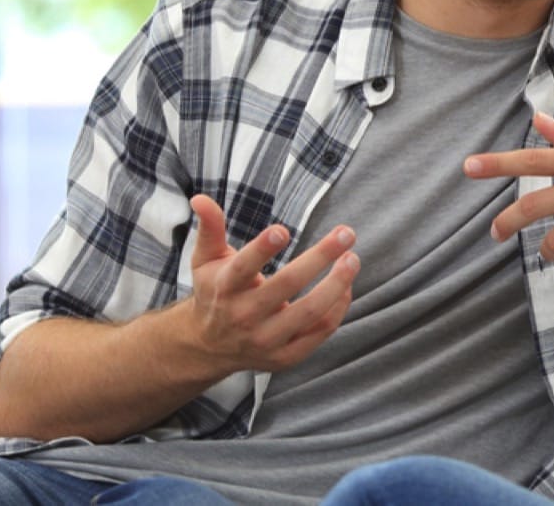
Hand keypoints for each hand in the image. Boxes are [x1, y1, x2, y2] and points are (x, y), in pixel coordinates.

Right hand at [184, 194, 358, 373]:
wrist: (207, 347)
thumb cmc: (215, 292)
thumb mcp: (205, 260)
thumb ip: (210, 228)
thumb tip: (201, 197)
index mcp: (224, 287)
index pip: (243, 268)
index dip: (262, 249)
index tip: (282, 230)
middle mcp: (244, 315)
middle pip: (286, 285)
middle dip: (320, 257)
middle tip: (346, 232)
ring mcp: (265, 339)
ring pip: (309, 312)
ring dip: (337, 284)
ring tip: (353, 259)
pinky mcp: (284, 356)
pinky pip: (319, 332)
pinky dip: (337, 309)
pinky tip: (345, 287)